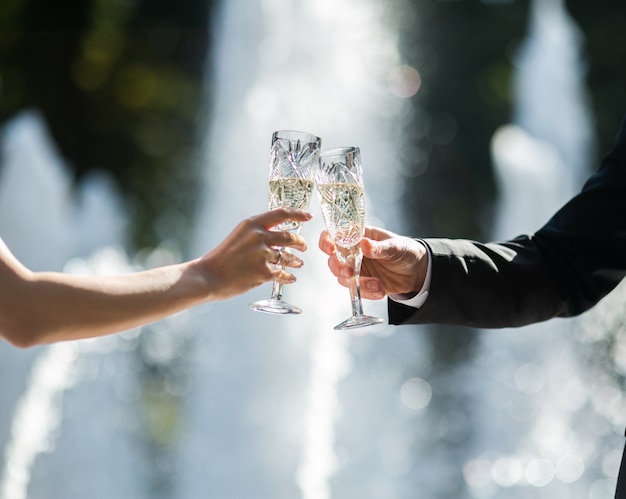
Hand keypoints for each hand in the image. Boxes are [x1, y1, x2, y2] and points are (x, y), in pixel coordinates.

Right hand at [198, 208, 312, 299]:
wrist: (208, 276)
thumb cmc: (220, 258)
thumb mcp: (238, 236)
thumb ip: (256, 234)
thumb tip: (274, 238)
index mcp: (252, 224)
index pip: (282, 213)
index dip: (298, 214)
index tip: (308, 216)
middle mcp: (259, 236)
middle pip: (290, 237)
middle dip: (300, 243)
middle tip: (303, 247)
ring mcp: (262, 254)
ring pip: (289, 257)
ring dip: (296, 261)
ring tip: (298, 263)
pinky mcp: (263, 272)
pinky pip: (282, 274)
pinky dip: (288, 277)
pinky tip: (290, 278)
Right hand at [318, 226, 426, 299]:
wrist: (417, 271)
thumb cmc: (405, 250)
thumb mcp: (396, 246)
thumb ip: (379, 247)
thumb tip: (364, 243)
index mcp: (358, 237)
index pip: (334, 235)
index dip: (327, 241)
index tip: (331, 249)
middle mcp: (353, 253)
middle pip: (334, 261)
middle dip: (340, 268)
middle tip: (351, 272)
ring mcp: (357, 270)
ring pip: (343, 278)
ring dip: (358, 283)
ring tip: (378, 284)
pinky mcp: (362, 284)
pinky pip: (357, 291)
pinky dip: (367, 293)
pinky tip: (381, 291)